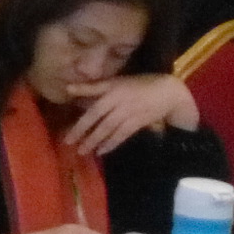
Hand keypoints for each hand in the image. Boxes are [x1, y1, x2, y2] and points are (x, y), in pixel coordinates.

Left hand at [59, 73, 197, 156]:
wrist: (166, 92)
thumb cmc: (136, 84)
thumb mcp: (114, 82)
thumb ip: (91, 87)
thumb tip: (68, 88)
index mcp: (112, 91)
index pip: (94, 109)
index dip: (81, 121)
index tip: (67, 131)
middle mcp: (120, 104)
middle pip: (100, 122)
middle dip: (84, 134)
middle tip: (69, 144)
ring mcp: (130, 114)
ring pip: (110, 130)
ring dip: (96, 141)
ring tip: (83, 151)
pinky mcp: (138, 123)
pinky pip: (122, 136)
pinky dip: (111, 144)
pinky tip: (101, 151)